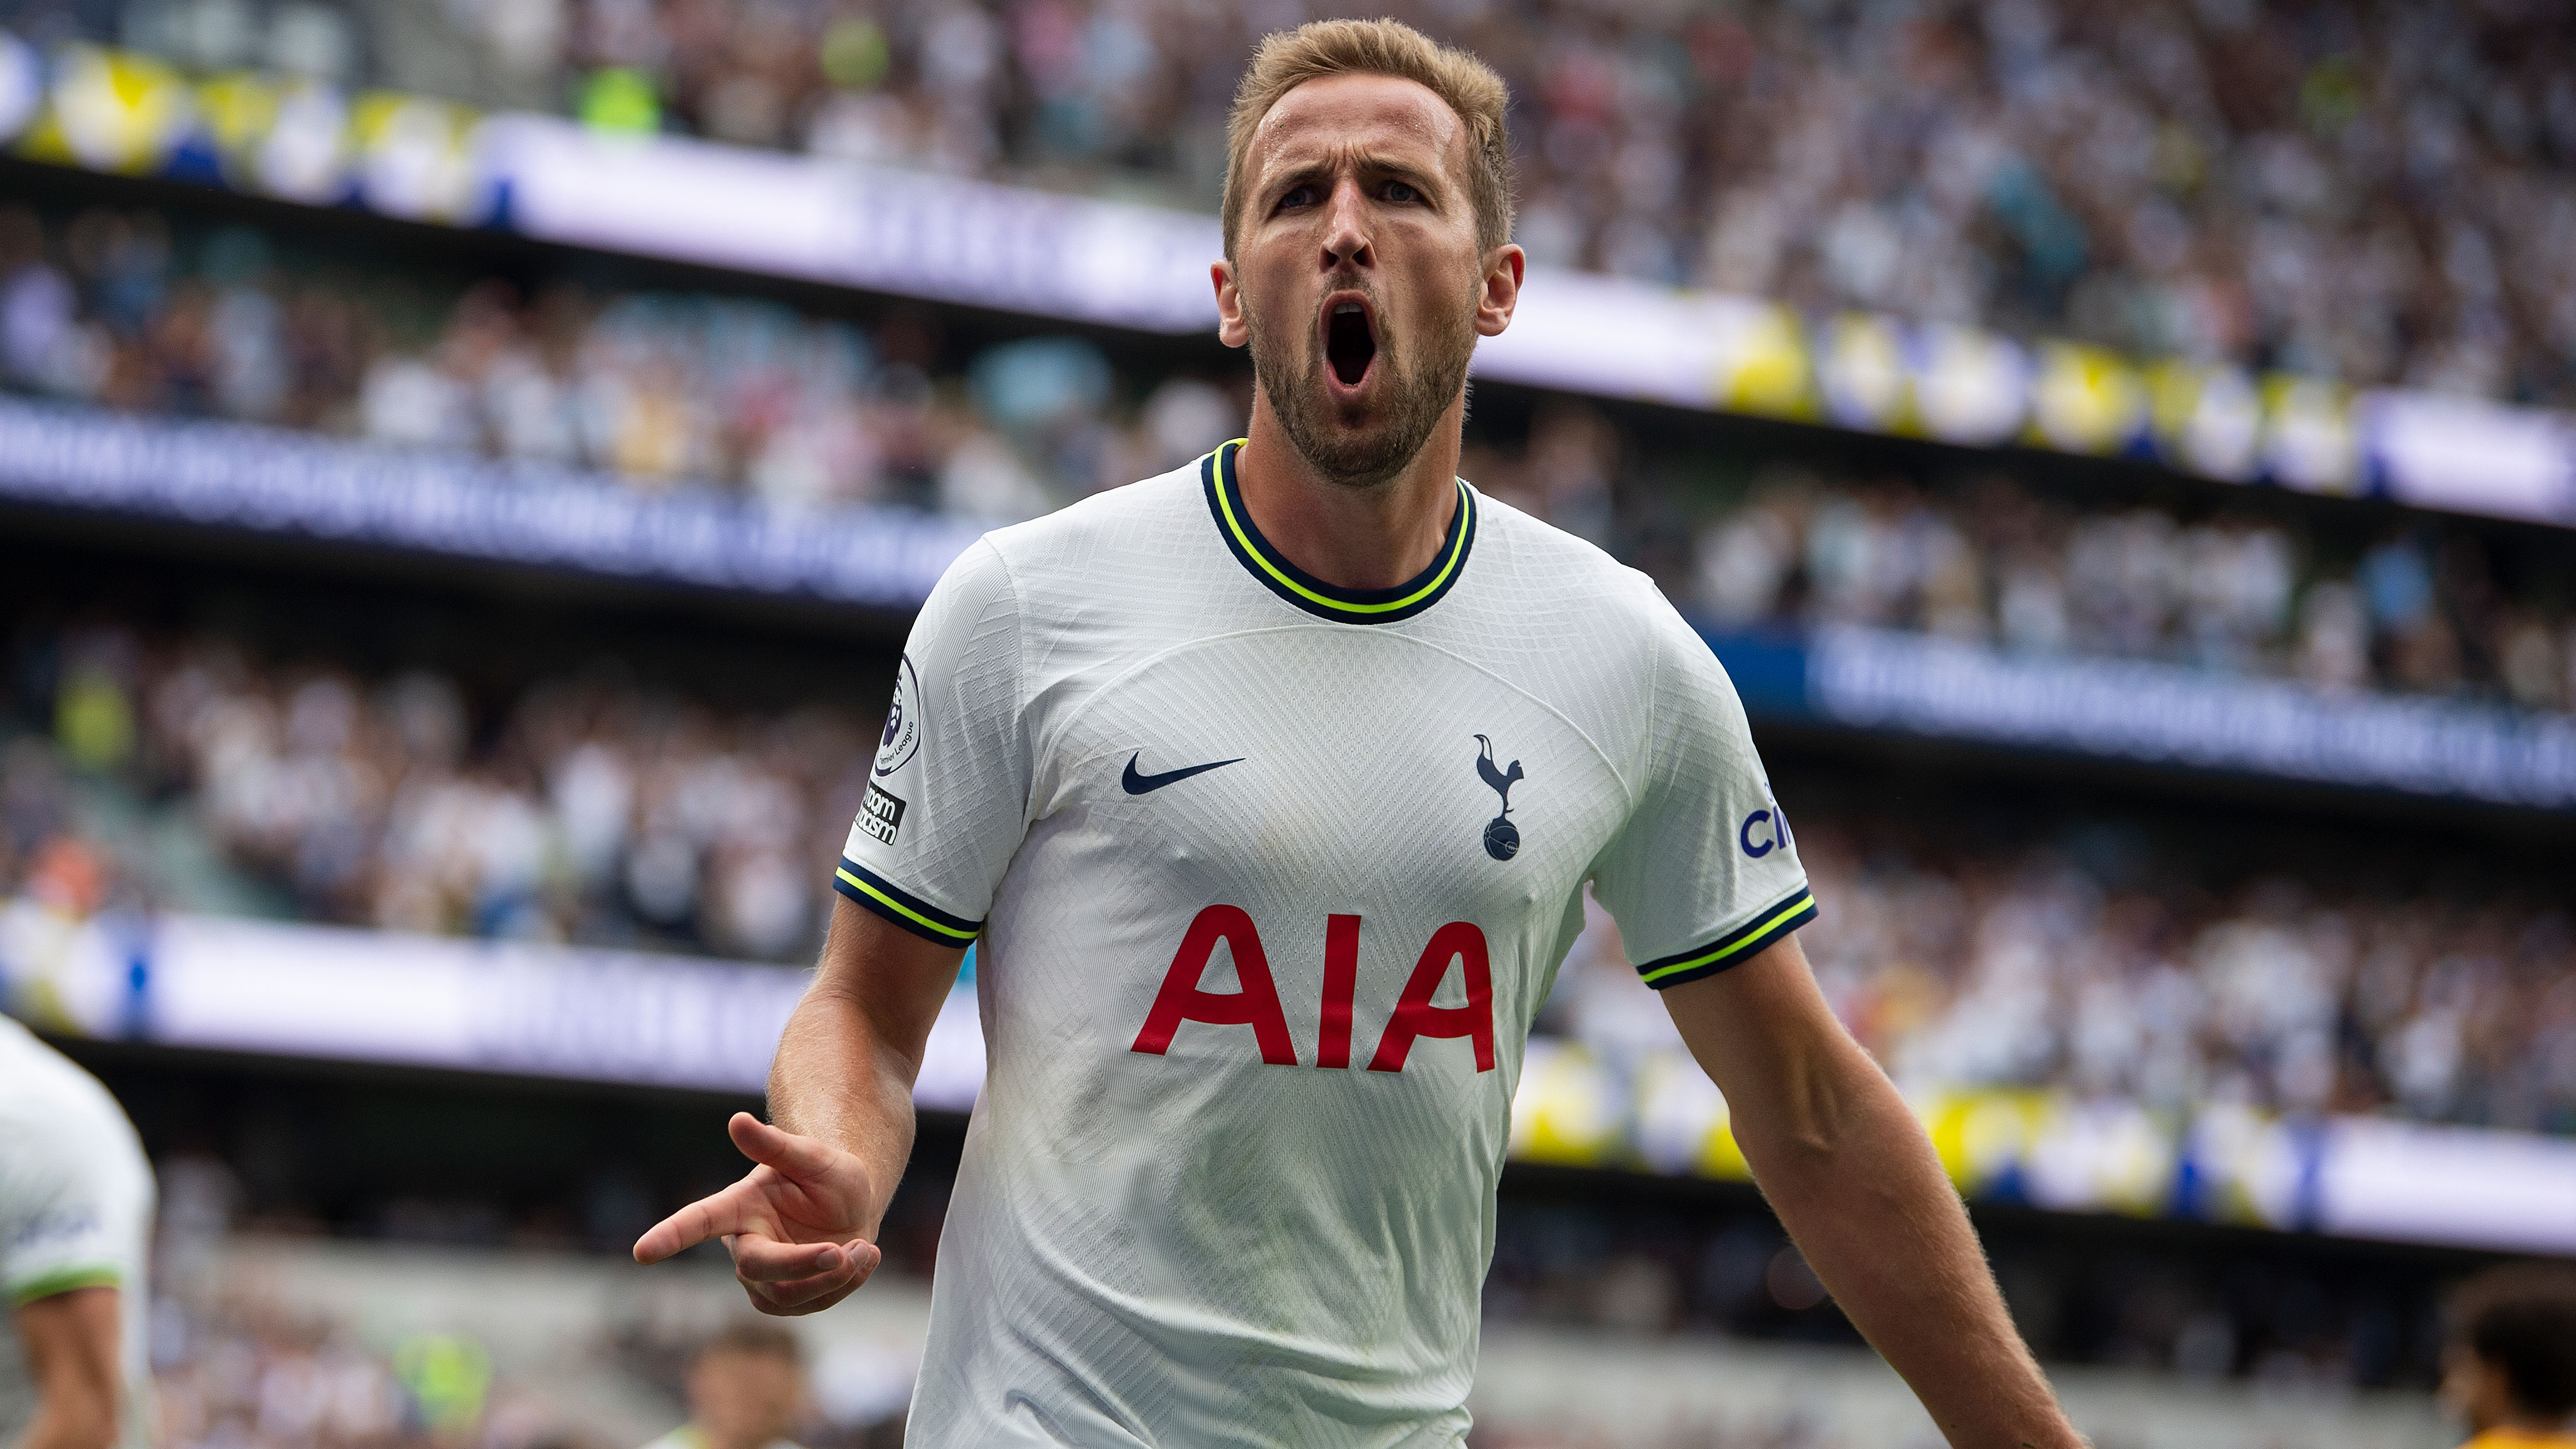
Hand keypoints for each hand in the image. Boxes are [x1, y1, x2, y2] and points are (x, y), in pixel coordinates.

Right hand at [634, 1112, 883, 1316]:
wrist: (854, 1205)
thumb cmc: (826, 1175)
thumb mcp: (811, 1156)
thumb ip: (775, 1145)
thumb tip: (737, 1120)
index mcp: (738, 1207)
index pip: (698, 1221)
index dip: (671, 1236)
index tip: (642, 1252)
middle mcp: (744, 1245)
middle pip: (756, 1268)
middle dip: (800, 1265)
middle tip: (840, 1251)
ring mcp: (765, 1278)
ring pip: (787, 1295)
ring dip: (832, 1277)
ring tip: (864, 1249)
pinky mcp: (789, 1299)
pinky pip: (815, 1304)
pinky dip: (848, 1283)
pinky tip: (864, 1258)